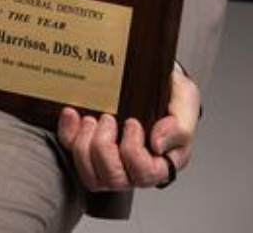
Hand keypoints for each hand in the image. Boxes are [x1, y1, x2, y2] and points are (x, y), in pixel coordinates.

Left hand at [57, 66, 199, 190]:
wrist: (148, 73)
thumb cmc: (168, 91)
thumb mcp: (184, 99)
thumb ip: (180, 124)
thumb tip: (158, 144)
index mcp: (160, 161)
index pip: (145, 175)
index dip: (133, 152)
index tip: (132, 122)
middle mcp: (133, 167)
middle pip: (113, 179)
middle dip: (104, 147)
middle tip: (108, 118)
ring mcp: (108, 160)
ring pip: (90, 175)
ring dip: (85, 144)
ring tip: (92, 118)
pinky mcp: (87, 146)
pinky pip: (70, 150)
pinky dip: (68, 132)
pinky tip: (72, 113)